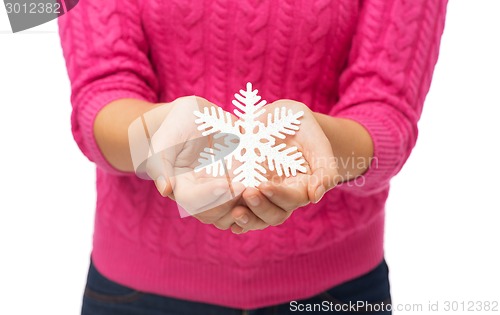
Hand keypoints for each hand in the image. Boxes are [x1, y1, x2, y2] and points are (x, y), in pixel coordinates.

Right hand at [133, 96, 261, 228]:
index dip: (209, 197)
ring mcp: (222, 190)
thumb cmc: (176, 126)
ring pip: (233, 213)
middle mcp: (202, 194)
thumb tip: (165, 190)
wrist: (197, 116)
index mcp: (181, 187)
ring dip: (247, 206)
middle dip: (230, 204)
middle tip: (246, 188)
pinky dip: (258, 196)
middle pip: (214, 214)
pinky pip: (250, 198)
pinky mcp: (240, 182)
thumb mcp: (164, 139)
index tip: (227, 185)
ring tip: (259, 190)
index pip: (193, 201)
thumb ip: (160, 163)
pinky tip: (267, 186)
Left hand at [230, 100, 338, 232]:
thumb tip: (315, 197)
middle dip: (261, 208)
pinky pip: (240, 209)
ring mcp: (262, 195)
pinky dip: (232, 218)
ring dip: (247, 219)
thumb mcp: (316, 139)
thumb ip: (324, 168)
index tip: (264, 186)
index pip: (293, 199)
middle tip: (248, 193)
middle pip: (275, 215)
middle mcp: (282, 195)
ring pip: (257, 218)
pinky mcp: (244, 189)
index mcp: (303, 185)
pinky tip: (225, 217)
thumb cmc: (299, 125)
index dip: (279, 196)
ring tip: (235, 212)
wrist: (275, 116)